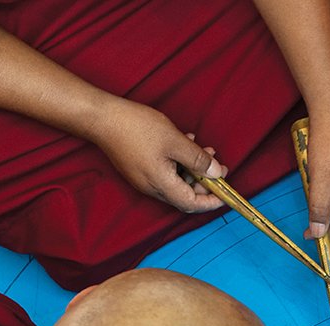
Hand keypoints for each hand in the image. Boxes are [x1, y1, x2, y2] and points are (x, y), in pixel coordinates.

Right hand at [92, 98, 226, 213]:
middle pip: (185, 194)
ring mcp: (143, 179)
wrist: (102, 118)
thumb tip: (217, 173)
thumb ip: (198, 160)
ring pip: (176, 180)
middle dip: (205, 181)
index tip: (227, 194)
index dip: (212, 202)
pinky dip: (179, 161)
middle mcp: (152, 187)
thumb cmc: (137, 128)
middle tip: (219, 165)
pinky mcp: (138, 168)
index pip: (192, 204)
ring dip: (193, 168)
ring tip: (205, 149)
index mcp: (162, 185)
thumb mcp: (175, 141)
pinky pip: (165, 171)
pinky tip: (185, 142)